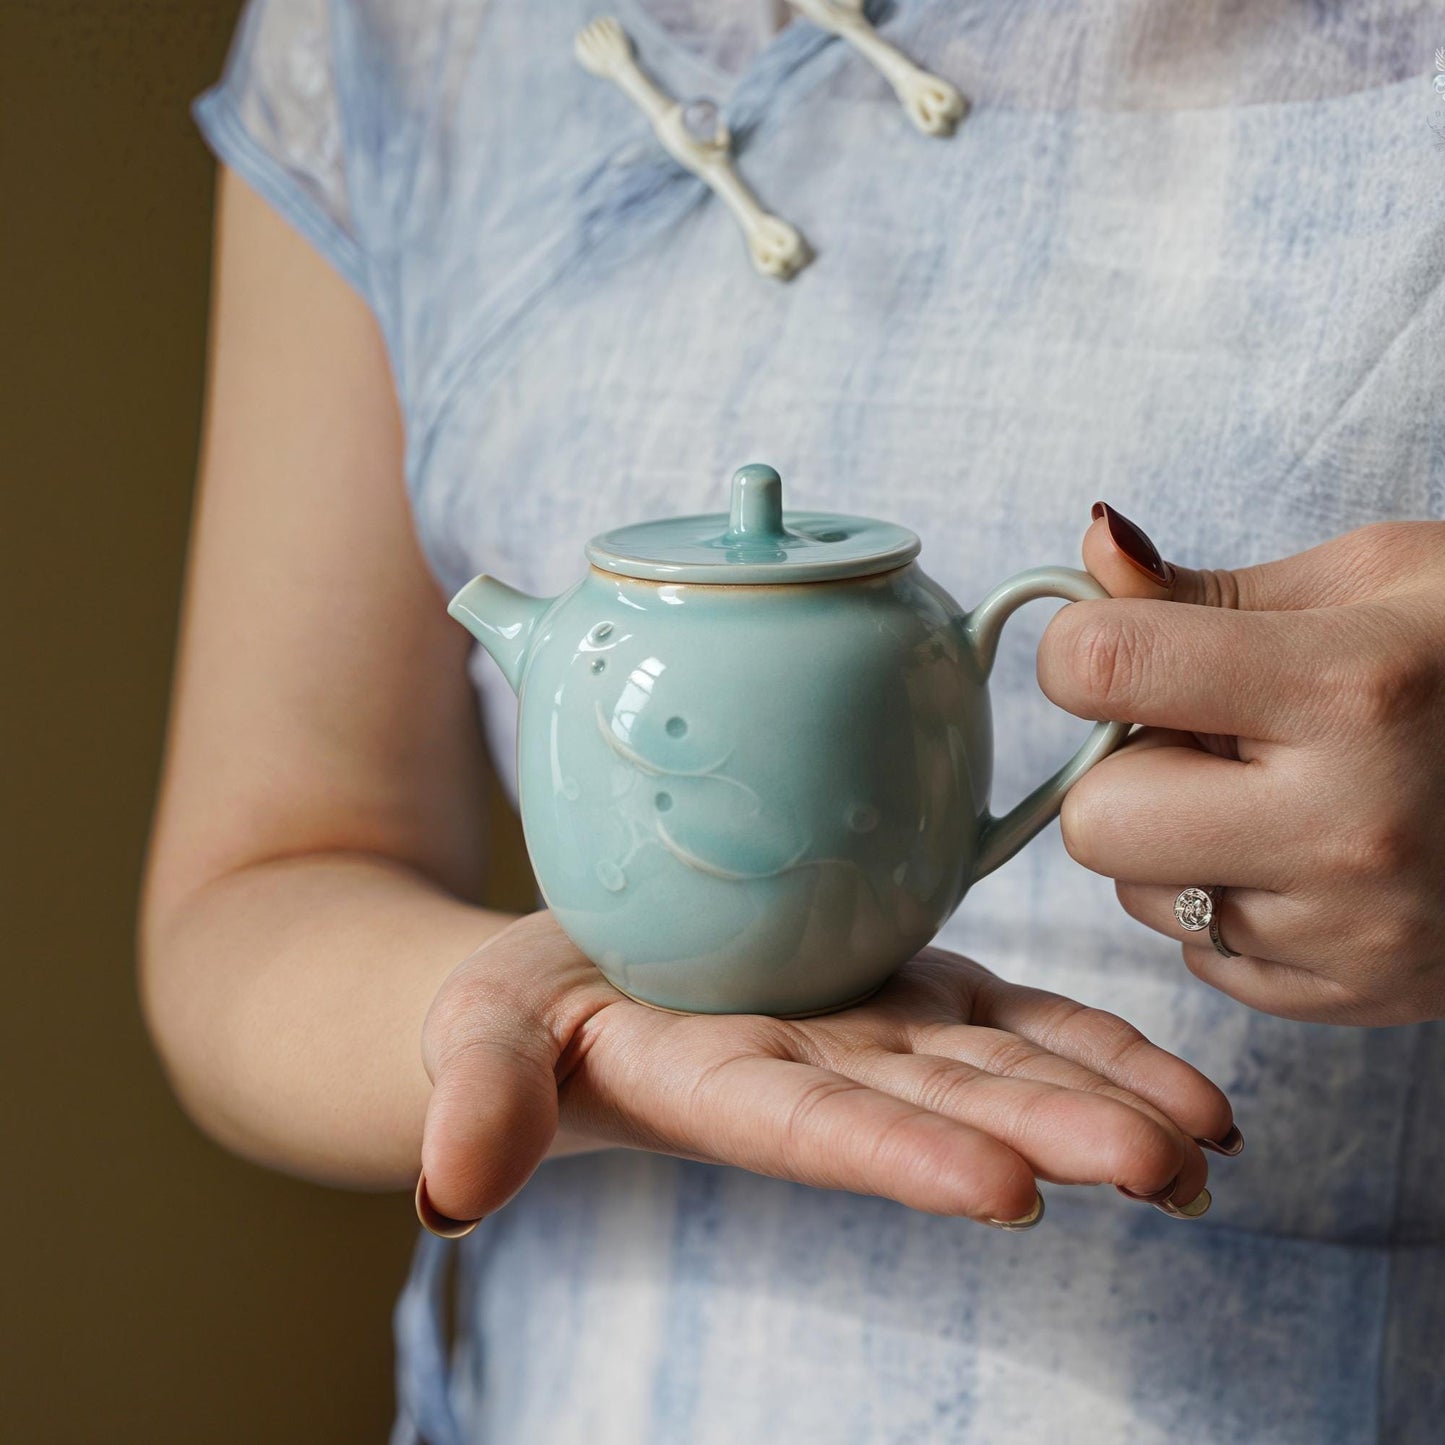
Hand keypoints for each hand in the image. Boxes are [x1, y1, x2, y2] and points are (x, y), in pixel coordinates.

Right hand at [416, 912, 1234, 1231]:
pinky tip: (1186, 1089)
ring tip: (1207, 1139)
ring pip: (1003, 1063)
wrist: (588, 974)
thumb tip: (449, 1191)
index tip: (1000, 1188)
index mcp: (718, 1087)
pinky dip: (1096, 1041)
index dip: (898, 1155)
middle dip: (1050, 1134)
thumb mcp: (484, 1029)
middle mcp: (820, 1075)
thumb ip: (483, 1093)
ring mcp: (877, 1033)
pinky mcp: (911, 987)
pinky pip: (1016, 1013)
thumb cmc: (524, 1007)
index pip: (811, 1130)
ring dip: (1104, 1098)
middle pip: (941, 1105)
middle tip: (1163, 1167)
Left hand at [1039, 508, 1444, 1025]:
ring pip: (1140, 894)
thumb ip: (1205, 588)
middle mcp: (1351, 825)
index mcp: (1349, 688)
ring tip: (1282, 796)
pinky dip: (1229, 905)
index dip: (1083, 651)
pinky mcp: (1363, 996)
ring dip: (1177, 842)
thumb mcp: (1372, 579)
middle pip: (1094, 820)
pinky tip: (1311, 859)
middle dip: (1124, 770)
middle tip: (1210, 739)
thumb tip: (1091, 558)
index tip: (1120, 649)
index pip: (1098, 668)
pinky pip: (1202, 956)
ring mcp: (1360, 929)